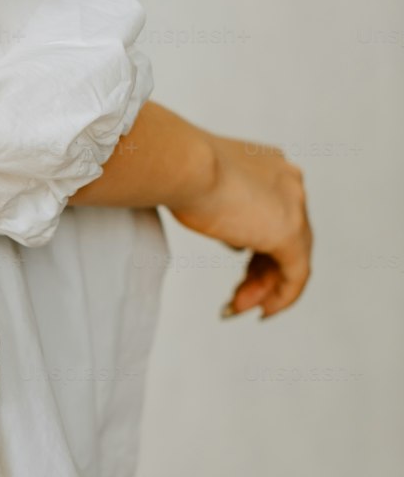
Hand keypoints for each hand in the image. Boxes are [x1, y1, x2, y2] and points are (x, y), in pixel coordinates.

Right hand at [169, 134, 312, 317]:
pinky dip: (282, 295)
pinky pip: (296, 274)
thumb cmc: (180, 170)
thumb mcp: (205, 189)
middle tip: (237, 297)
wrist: (184, 165)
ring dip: (264, 287)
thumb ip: (226, 212)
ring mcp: (294, 206)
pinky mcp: (289, 232)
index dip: (257, 247)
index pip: (273, 214)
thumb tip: (235, 241)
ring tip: (237, 307)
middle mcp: (289, 183)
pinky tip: (264, 312)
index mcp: (271, 167)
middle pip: (285, 238)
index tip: (239, 269)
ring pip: (291, 257)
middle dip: (260, 273)